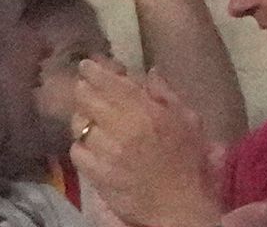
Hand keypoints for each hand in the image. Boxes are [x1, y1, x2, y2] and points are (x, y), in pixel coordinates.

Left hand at [69, 62, 217, 226]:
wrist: (177, 202)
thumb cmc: (189, 160)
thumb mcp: (189, 120)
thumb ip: (167, 95)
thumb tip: (150, 73)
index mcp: (150, 113)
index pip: (115, 85)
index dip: (96, 72)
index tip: (86, 64)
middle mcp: (125, 129)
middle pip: (90, 102)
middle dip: (83, 90)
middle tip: (82, 85)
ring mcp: (107, 153)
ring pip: (80, 126)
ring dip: (81, 117)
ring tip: (87, 115)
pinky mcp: (96, 174)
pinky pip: (76, 151)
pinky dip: (79, 144)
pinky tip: (88, 143)